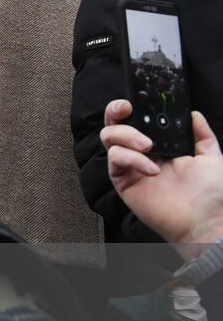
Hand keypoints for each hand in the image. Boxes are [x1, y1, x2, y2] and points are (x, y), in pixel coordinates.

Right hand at [102, 102, 222, 259]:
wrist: (208, 220)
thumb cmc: (213, 193)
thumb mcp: (212, 156)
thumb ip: (202, 134)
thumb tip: (193, 114)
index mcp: (162, 146)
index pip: (137, 121)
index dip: (132, 108)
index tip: (136, 100)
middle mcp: (142, 154)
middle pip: (114, 125)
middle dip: (114, 112)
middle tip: (126, 109)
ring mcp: (130, 167)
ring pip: (109, 138)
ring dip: (126, 135)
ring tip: (148, 146)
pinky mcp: (122, 181)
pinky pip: (115, 159)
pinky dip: (132, 158)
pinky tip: (152, 169)